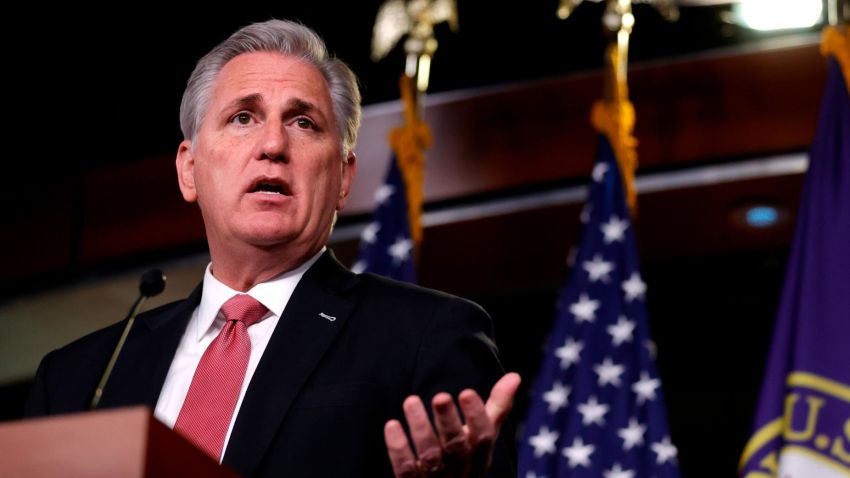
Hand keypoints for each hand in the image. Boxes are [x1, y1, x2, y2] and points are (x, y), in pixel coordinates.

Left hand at [383, 372, 520, 476]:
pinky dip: (398, 449)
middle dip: (448, 421)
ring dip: (420, 428)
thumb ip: (497, 407)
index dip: (476, 416)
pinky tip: (392, 425)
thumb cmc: (465, 455)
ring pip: (430, 457)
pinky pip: (406, 469)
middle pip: (456, 447)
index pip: (483, 438)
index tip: (466, 392)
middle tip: (440, 396)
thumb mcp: (482, 435)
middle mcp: (461, 470)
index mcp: (480, 456)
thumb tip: (514, 376)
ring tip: (410, 400)